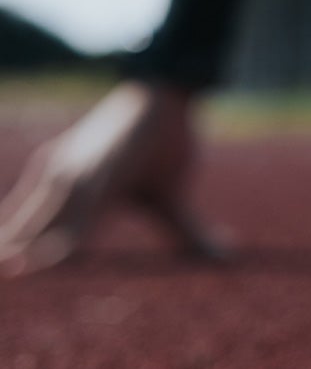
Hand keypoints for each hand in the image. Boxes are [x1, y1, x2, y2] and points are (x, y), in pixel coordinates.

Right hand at [0, 81, 224, 276]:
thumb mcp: (175, 189)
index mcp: (110, 181)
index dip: (59, 250)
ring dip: (16, 236)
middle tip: (12, 275)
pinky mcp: (51, 159)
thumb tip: (229, 260)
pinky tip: (6, 242)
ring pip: (30, 208)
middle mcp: (79, 173)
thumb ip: (190, 231)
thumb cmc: (169, 145)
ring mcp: (60, 164)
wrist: (155, 93)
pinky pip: (27, 195)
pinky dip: (15, 217)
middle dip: (29, 250)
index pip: (79, 225)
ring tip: (6, 267)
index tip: (38, 269)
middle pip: (45, 221)